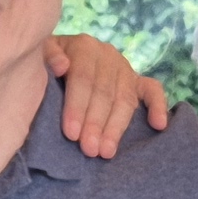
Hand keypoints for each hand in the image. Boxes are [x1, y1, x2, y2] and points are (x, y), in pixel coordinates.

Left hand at [46, 36, 171, 160]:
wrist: (59, 60)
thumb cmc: (45, 67)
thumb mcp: (38, 57)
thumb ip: (46, 58)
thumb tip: (62, 66)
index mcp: (84, 46)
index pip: (83, 78)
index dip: (77, 106)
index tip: (70, 133)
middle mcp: (107, 55)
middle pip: (104, 92)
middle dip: (96, 123)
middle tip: (89, 150)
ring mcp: (125, 68)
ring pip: (125, 99)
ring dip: (117, 127)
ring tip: (106, 152)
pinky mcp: (138, 81)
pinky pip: (153, 91)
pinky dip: (158, 107)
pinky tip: (159, 125)